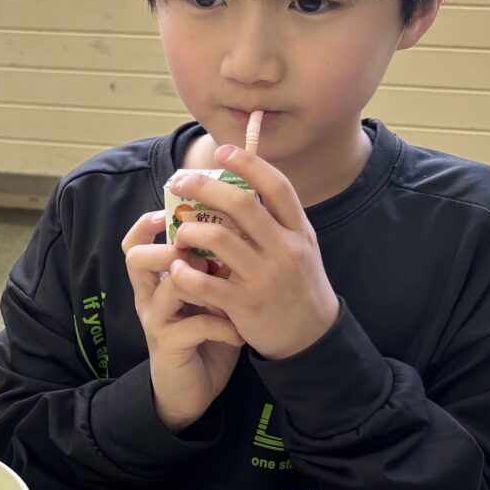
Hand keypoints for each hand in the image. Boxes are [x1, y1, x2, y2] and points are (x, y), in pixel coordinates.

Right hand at [122, 211, 245, 432]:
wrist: (190, 391)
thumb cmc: (203, 338)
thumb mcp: (208, 297)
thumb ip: (214, 269)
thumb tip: (242, 230)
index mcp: (156, 280)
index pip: (135, 242)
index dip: (147, 223)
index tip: (173, 214)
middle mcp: (149, 297)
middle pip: (136, 257)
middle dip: (171, 248)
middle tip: (201, 256)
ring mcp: (156, 321)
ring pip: (168, 286)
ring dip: (202, 282)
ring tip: (226, 291)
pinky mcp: (168, 346)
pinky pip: (195, 325)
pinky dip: (223, 326)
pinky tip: (240, 334)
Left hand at [164, 144, 339, 359]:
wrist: (313, 338)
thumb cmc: (300, 286)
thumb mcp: (302, 248)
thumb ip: (278, 222)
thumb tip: (243, 187)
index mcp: (299, 231)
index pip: (276, 186)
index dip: (248, 163)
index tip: (222, 151)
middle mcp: (285, 249)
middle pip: (240, 205)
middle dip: (204, 186)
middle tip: (181, 181)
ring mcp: (265, 277)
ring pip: (217, 239)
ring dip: (189, 231)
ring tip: (179, 233)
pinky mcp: (245, 305)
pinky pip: (205, 282)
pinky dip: (184, 272)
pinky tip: (177, 268)